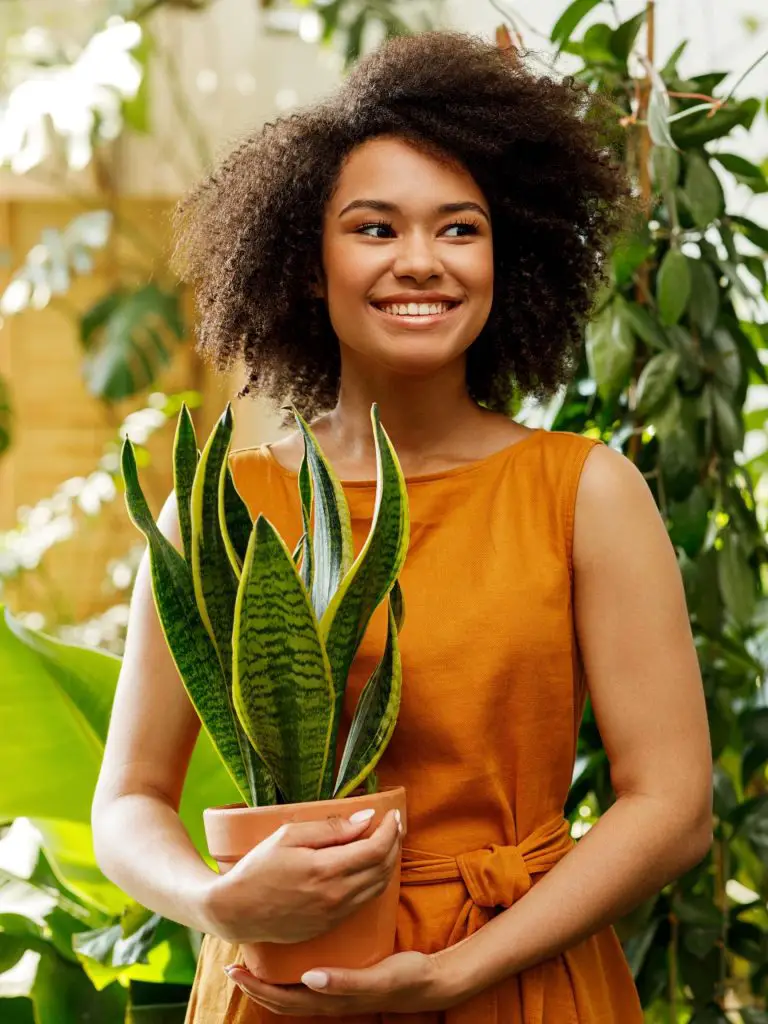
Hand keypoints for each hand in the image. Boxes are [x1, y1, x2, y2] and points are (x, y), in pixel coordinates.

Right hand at [203, 808, 401, 943]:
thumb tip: (367, 818)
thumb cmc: (258, 868)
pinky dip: (375, 881)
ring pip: (378, 887)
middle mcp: (335, 896)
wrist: (236, 911)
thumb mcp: (288, 836)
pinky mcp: (330, 925)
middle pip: (382, 868)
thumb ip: (331, 828)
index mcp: (325, 870)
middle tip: (395, 824)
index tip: (393, 814)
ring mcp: (334, 914)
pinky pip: (364, 901)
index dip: (390, 830)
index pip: (375, 849)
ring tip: (388, 842)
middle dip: (394, 843)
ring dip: (388, 863)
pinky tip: (370, 866)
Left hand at [223, 949, 464, 1015]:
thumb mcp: (377, 978)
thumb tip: (309, 979)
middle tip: (233, 965)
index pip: (284, 999)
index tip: (235, 969)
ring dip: (269, 982)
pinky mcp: (345, 982)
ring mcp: (336, 993)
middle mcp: (328, 999)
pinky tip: (290, 955)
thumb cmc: (405, 977)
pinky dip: (290, 975)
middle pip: (282, 999)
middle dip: (255, 985)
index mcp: (331, 999)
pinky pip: (307, 983)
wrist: (430, 981)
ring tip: (253, 962)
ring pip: (292, 994)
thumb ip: (345, 981)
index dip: (257, 986)